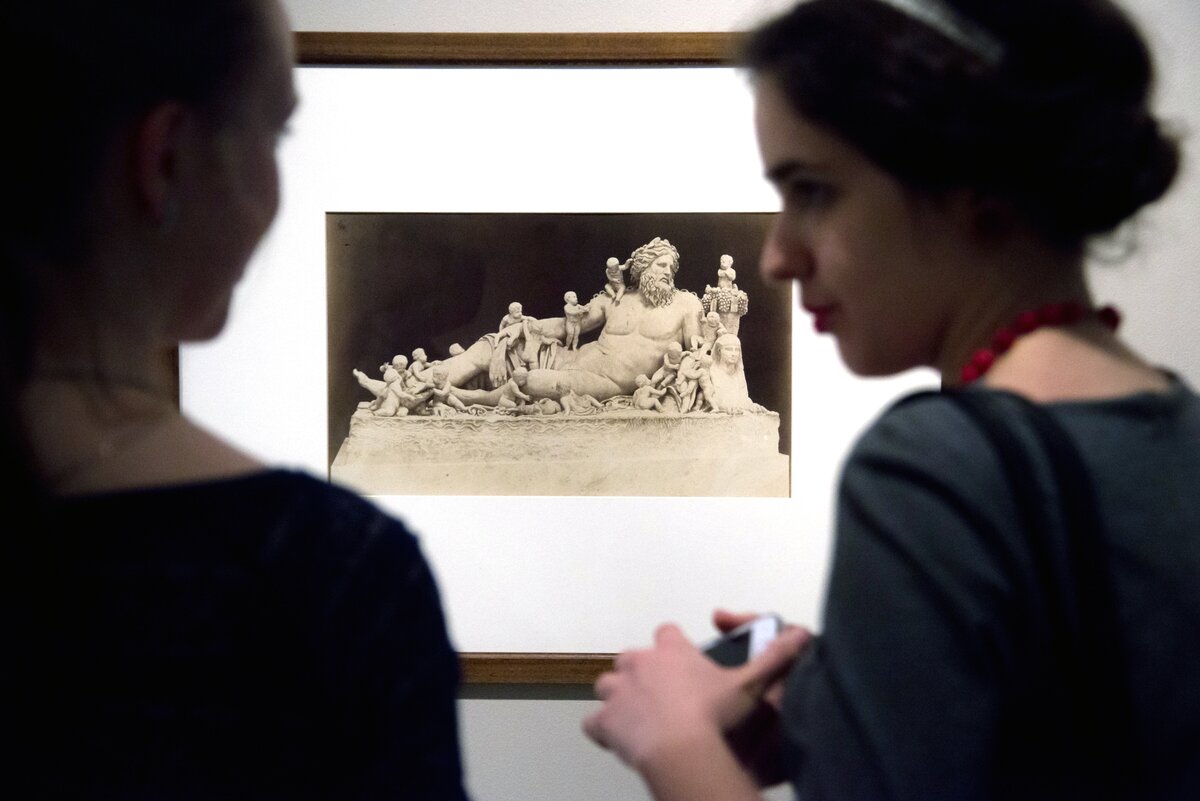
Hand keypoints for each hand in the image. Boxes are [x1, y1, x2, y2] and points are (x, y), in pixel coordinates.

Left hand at [583, 622, 808, 770]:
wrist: (680, 747)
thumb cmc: (715, 713)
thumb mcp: (750, 685)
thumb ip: (775, 657)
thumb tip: (803, 634)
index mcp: (670, 650)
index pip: (666, 632)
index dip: (673, 647)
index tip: (683, 664)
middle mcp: (638, 663)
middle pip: (632, 659)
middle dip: (642, 673)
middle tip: (662, 697)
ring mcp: (617, 692)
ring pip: (607, 686)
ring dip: (619, 698)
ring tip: (638, 718)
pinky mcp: (604, 721)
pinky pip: (594, 722)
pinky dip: (602, 729)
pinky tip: (617, 740)